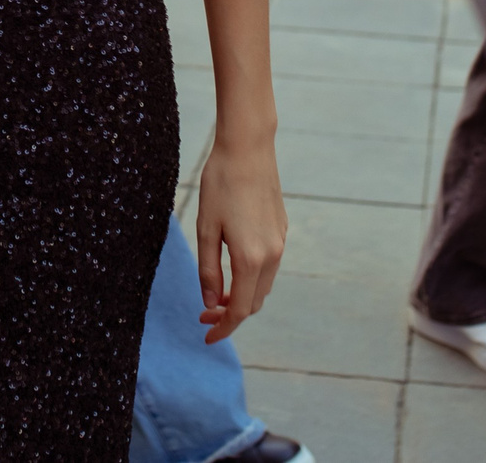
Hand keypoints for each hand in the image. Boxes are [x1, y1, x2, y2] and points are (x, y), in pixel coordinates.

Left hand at [194, 138, 286, 342]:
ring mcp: (280, 242)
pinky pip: (269, 267)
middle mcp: (272, 255)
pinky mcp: (282, 230)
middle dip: (230, 315)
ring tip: (216, 295)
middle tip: (203, 316)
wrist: (248, 148)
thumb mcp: (206, 229)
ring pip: (263, 286)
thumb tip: (211, 303)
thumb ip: (209, 270)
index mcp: (251, 259)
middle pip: (254, 302)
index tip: (206, 338)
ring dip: (242, 297)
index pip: (240, 310)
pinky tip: (233, 269)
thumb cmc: (220, 185)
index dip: (223, 328)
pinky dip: (252, 279)